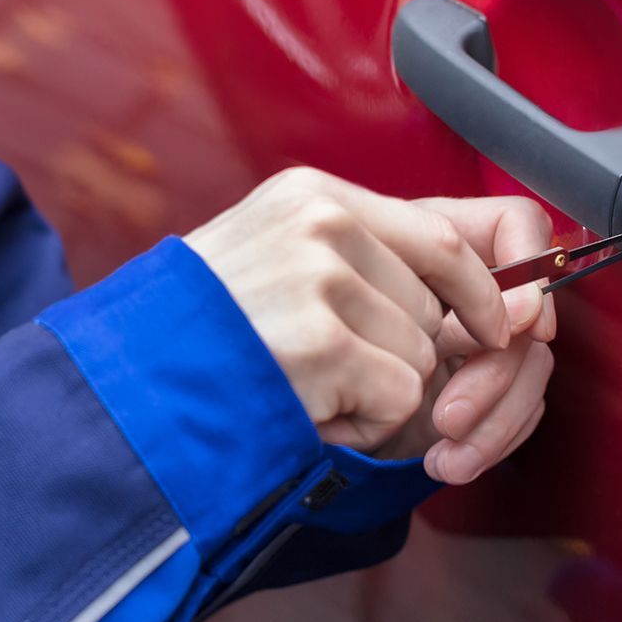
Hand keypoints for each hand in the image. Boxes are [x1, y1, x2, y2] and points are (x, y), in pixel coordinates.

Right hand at [181, 168, 554, 480]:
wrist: (126, 383)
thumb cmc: (201, 332)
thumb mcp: (274, 258)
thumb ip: (364, 260)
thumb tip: (489, 301)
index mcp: (312, 196)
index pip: (444, 235)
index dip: (482, 291)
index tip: (495, 327)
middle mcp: (321, 225)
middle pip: (433, 307)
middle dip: (403, 356)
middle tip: (328, 372)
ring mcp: (320, 281)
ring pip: (421, 356)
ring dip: (377, 394)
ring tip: (303, 385)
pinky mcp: (322, 344)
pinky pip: (398, 398)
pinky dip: (363, 425)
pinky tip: (305, 409)